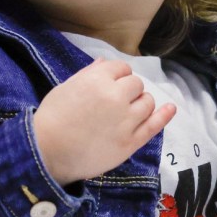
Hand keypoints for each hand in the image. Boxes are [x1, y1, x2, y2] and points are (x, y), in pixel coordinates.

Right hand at [34, 58, 174, 184]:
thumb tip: (105, 62)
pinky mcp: (130, 142)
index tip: (109, 86)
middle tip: (113, 103)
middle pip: (136, 84)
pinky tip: (170, 109)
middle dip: (128, 90)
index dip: (116, 76)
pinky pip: (154, 125)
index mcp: (97, 79)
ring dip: (140, 103)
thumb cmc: (51, 119)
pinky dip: (164, 115)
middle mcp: (115, 96)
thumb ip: (88, 74)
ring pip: (147, 102)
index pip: (121, 68)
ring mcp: (126, 121)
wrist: (46, 154)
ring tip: (126, 113)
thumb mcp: (65, 88)